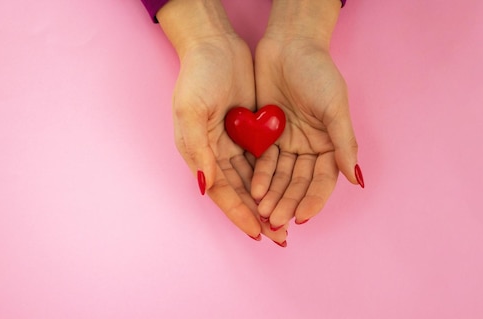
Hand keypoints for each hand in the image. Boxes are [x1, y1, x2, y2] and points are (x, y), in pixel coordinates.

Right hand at [158, 0, 286, 243]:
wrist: (215, 45)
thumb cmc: (197, 76)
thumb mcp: (190, 111)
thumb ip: (197, 149)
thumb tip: (204, 185)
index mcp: (200, 154)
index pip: (222, 193)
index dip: (239, 215)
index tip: (258, 233)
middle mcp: (217, 154)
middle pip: (241, 193)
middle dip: (260, 216)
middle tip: (280, 236)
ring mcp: (236, 143)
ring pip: (256, 181)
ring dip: (270, 201)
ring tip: (289, 221)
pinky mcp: (251, 131)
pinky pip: (266, 160)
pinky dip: (276, 178)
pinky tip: (291, 190)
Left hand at [251, 0, 362, 229]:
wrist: (289, 44)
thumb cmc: (318, 72)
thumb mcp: (334, 106)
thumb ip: (344, 142)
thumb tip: (355, 178)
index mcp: (330, 145)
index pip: (322, 180)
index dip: (313, 199)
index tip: (303, 218)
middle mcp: (309, 148)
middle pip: (299, 183)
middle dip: (288, 203)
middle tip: (275, 221)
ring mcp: (287, 143)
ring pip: (280, 177)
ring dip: (272, 196)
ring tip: (263, 213)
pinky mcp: (266, 135)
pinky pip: (262, 161)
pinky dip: (259, 176)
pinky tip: (253, 190)